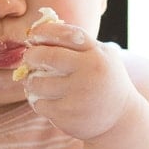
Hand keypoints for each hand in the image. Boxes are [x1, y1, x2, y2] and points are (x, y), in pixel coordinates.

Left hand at [19, 20, 135, 140]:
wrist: (120, 118)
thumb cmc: (104, 79)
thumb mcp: (102, 55)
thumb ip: (78, 43)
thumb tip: (40, 30)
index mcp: (97, 54)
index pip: (67, 34)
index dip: (45, 31)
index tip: (33, 35)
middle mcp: (89, 73)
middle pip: (48, 57)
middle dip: (32, 55)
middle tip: (28, 57)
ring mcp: (78, 96)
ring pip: (38, 83)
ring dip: (30, 80)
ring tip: (33, 80)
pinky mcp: (68, 116)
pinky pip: (39, 103)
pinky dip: (36, 100)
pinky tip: (43, 98)